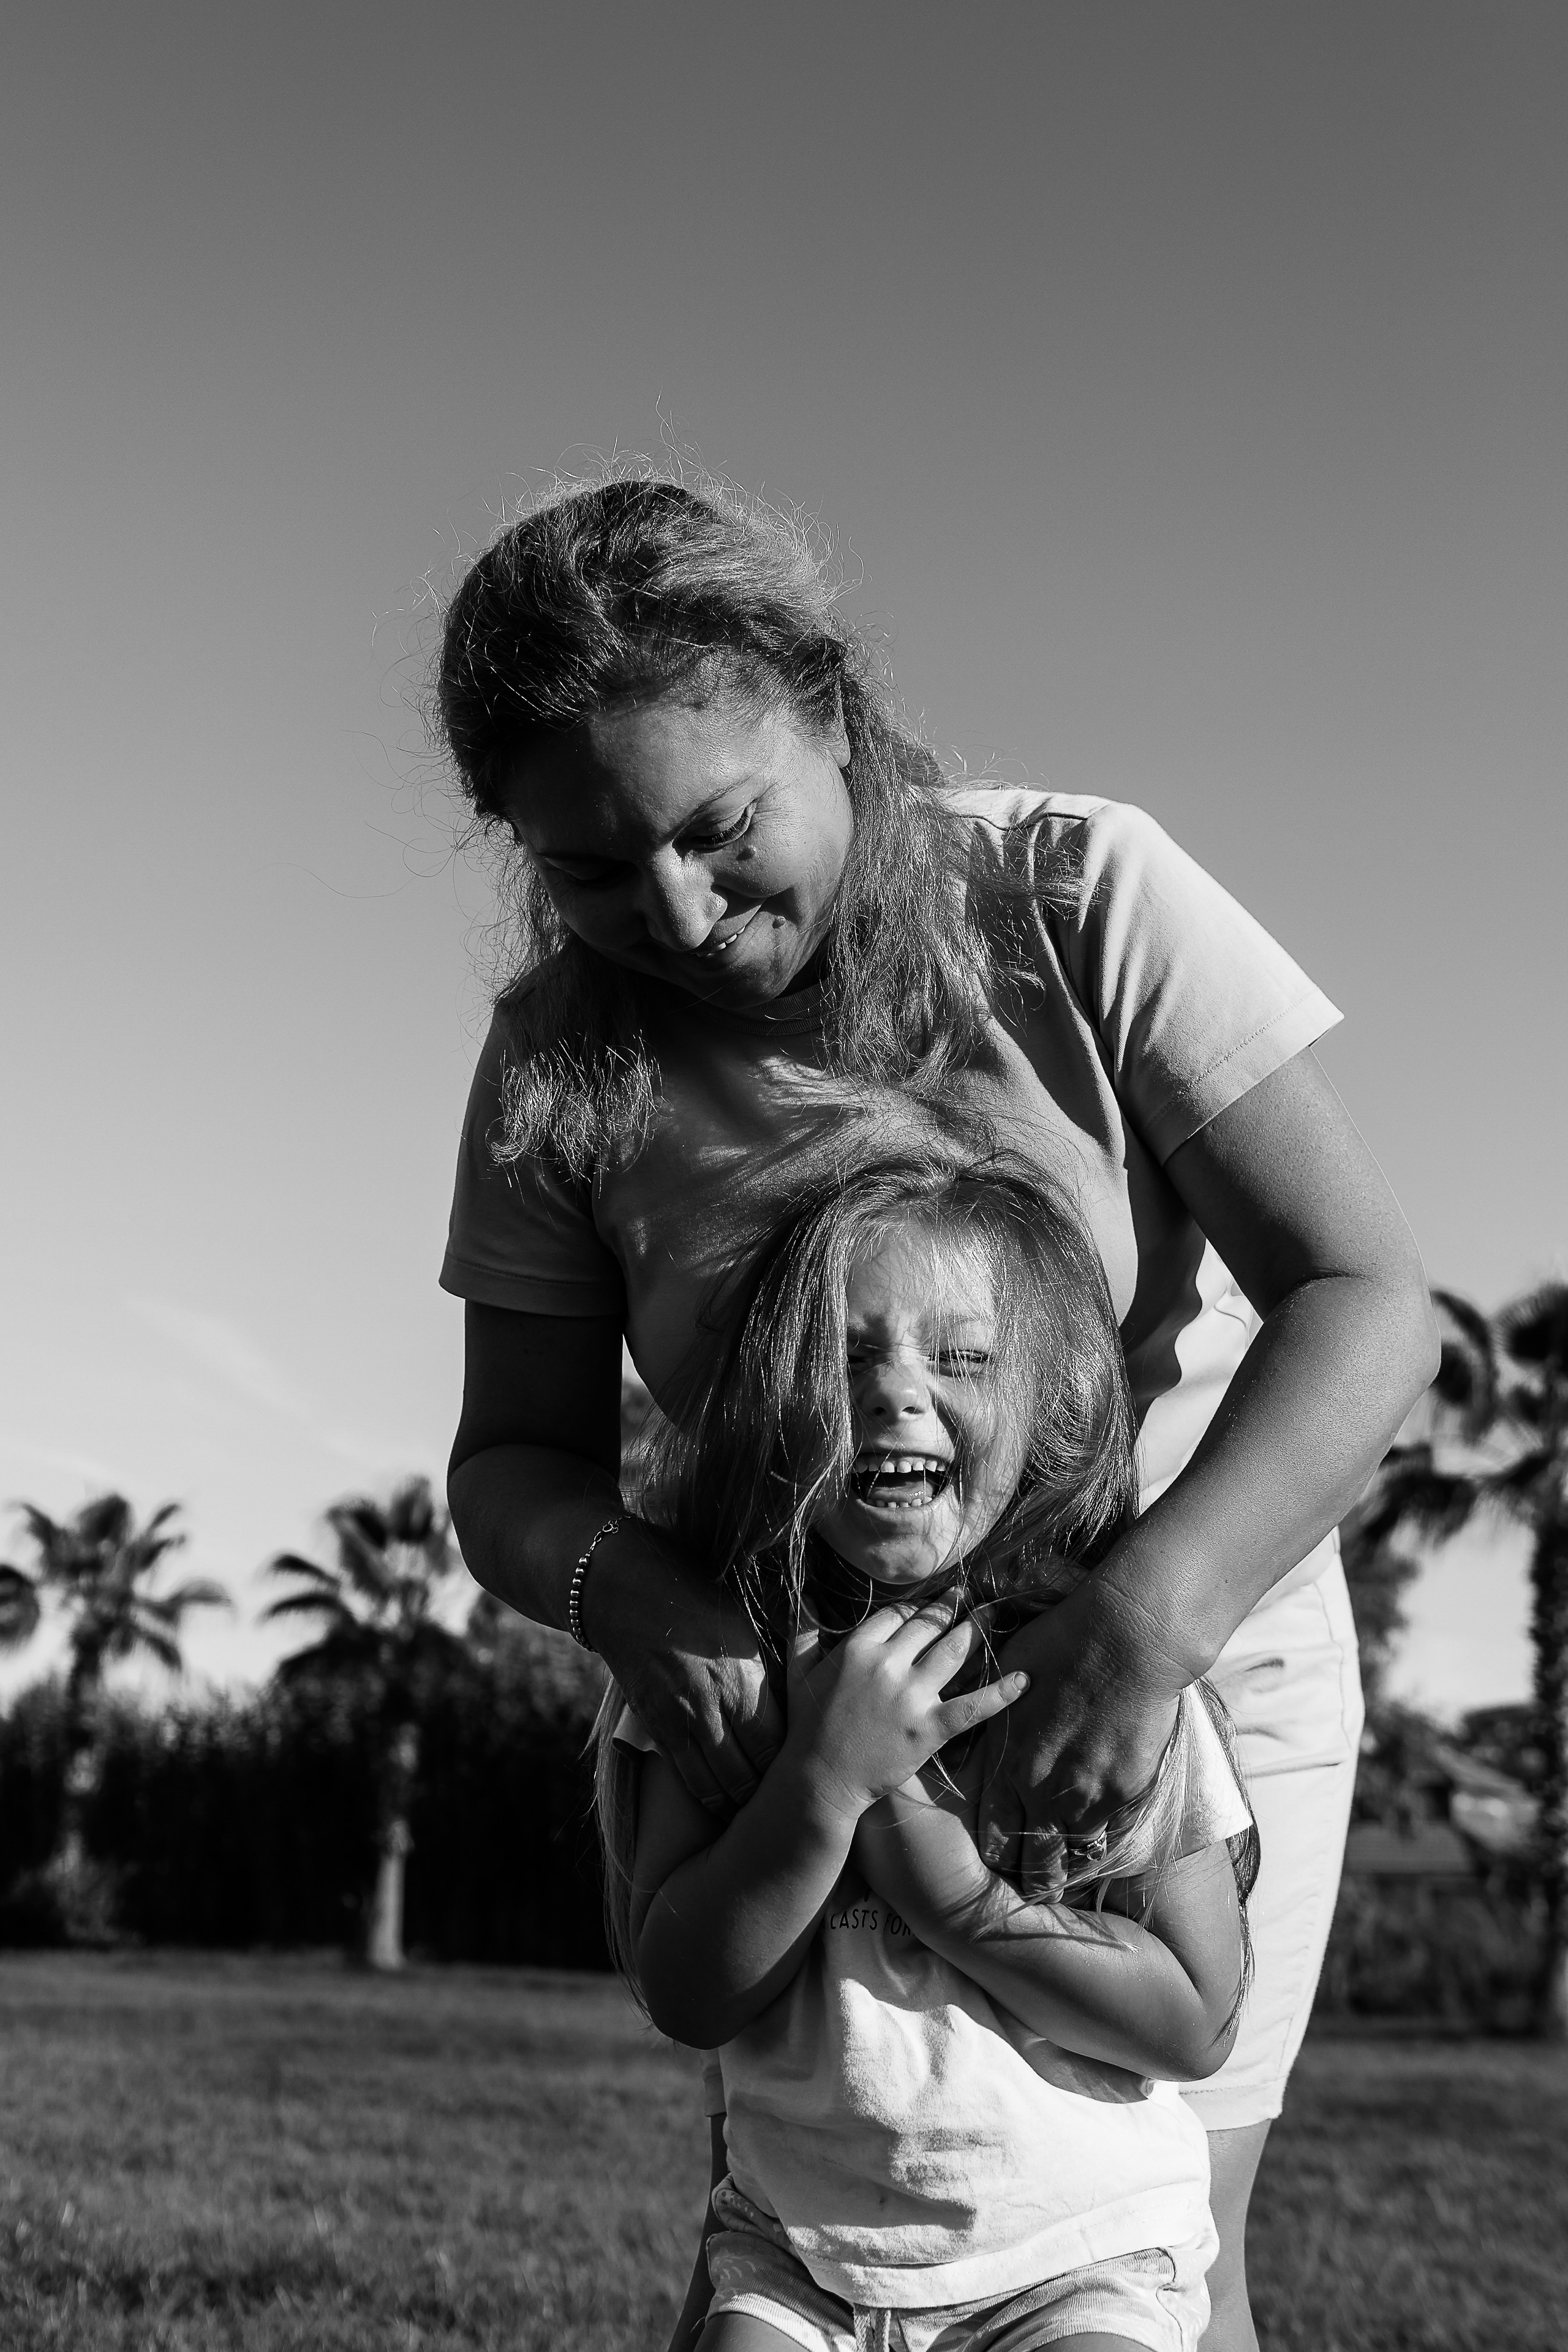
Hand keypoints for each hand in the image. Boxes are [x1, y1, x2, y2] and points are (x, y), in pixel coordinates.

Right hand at [587, 1530, 783, 1815]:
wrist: (632, 1594)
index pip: (777, 1746)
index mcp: (745, 1680)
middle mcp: (714, 1708)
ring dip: (737, 1802)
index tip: (804, 1769)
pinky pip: (686, 1777)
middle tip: (786, 1801)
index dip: (792, 1764)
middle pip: (749, 1774)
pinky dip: (706, 1794)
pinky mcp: (656, 1728)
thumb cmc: (699, 1601)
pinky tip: (721, 1800)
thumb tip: (805, 1692)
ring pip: (716, 1786)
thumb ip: (772, 1668)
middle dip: (767, 1793)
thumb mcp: (747, 1628)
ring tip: (756, 1810)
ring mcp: (681, 1721)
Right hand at [785, 1605, 1028, 1822]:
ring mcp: (910, 1697)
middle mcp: (887, 1665)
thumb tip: (807, 1595)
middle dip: (952, 1606)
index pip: (897, 1614)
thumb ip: (803, 1630)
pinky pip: (972, 1706)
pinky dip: (1001, 1693)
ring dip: (978, 1629)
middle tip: (969, 1593)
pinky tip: (1024, 1679)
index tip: (931, 1601)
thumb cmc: (808, 1726)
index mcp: (857, 1648)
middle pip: (929, 1625)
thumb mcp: (798, 1672)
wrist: (819, 1780)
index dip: (917, 1606)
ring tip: (995, 1612)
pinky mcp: (928, 1729)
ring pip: (954, 1652)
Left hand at [975, 1579, 1186, 1899]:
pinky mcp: (1125, 1790)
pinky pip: (1111, 1831)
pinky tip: (1104, 1845)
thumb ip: (991, 1707)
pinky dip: (1106, 1839)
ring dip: (1070, 1864)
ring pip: (1074, 1850)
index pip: (994, 1829)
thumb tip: (971, 1709)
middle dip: (1034, 1878)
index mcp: (1009, 1759)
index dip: (996, 1852)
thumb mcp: (1007, 1671)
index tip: (999, 1865)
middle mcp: (1042, 1787)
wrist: (1125, 1638)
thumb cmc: (1061, 1642)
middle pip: (1033, 1856)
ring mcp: (1086, 1794)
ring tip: (1069, 1880)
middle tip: (1037, 1892)